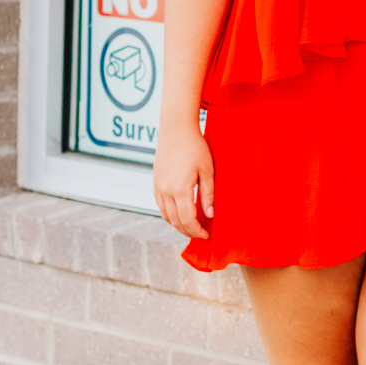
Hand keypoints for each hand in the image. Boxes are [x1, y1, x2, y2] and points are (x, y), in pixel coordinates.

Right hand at [153, 122, 214, 240]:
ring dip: (178, 224)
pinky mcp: (156, 182)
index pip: (187, 220)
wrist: (176, 129)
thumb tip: (210, 215)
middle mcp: (166, 190)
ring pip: (165, 215)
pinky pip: (160, 205)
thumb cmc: (195, 147)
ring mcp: (158, 187)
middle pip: (175, 221)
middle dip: (188, 231)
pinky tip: (180, 213)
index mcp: (180, 189)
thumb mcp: (208, 170)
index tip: (206, 234)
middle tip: (201, 233)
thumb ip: (208, 194)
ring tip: (191, 226)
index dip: (197, 231)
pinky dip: (169, 214)